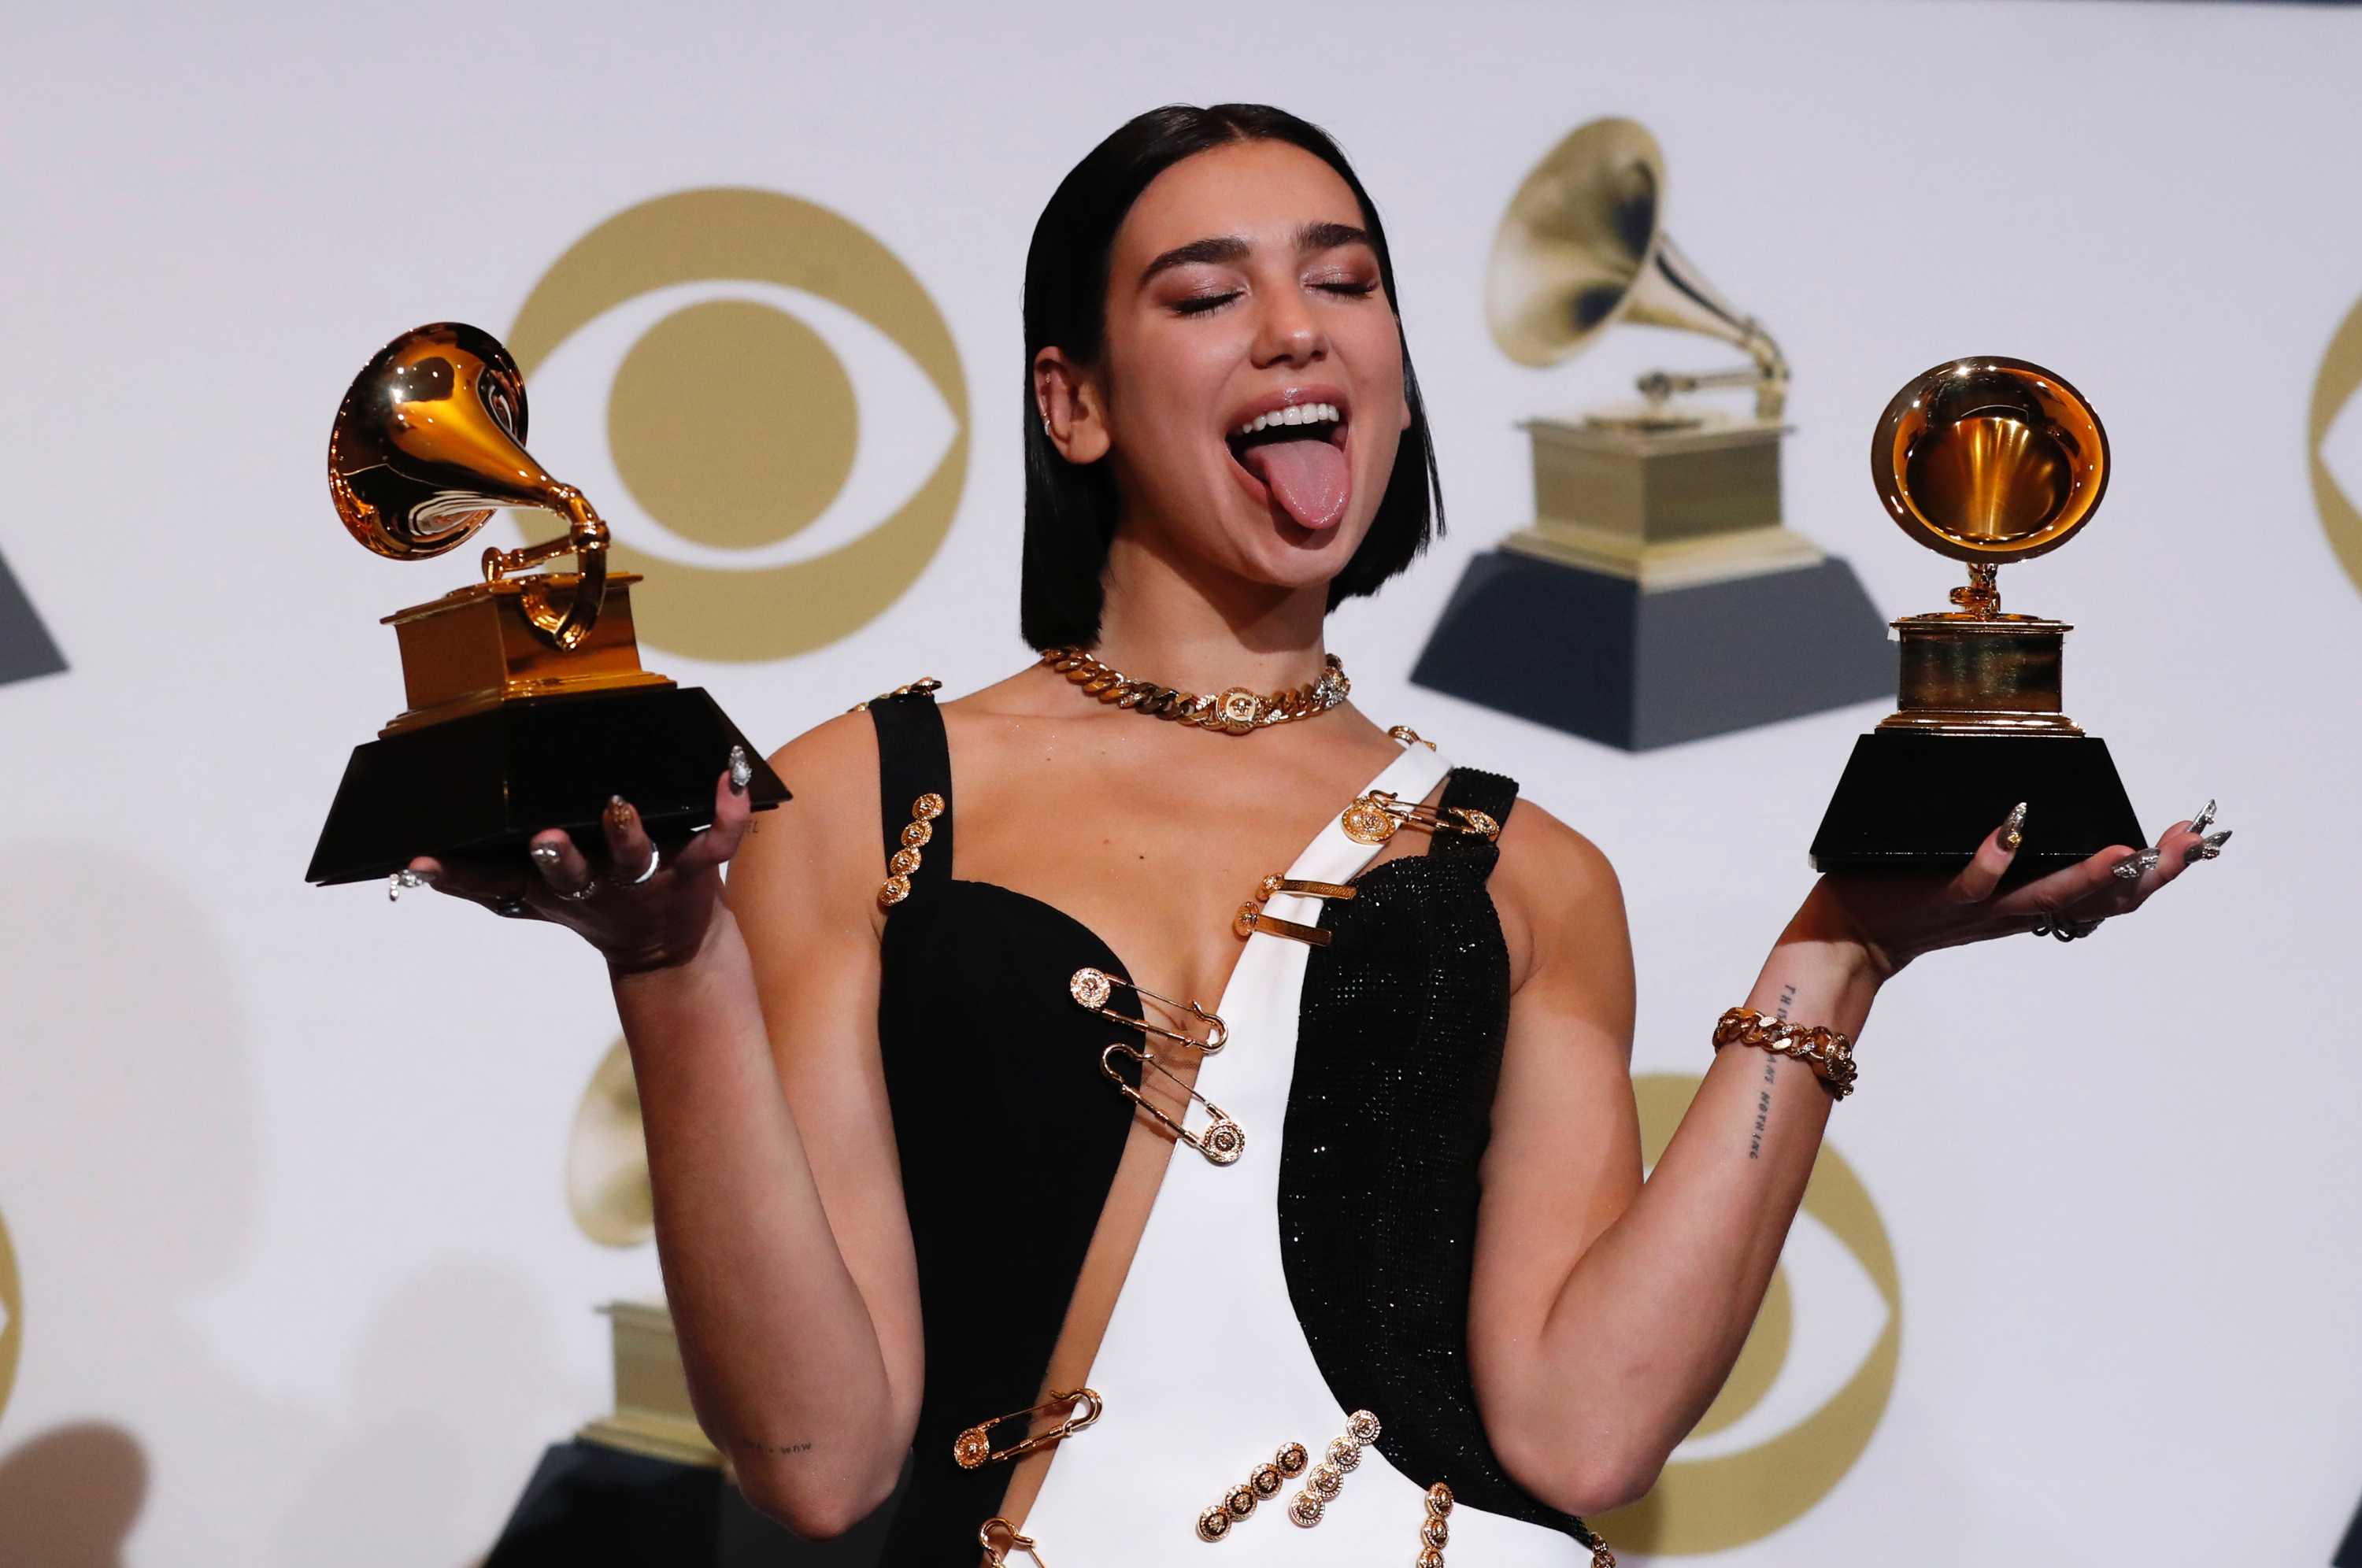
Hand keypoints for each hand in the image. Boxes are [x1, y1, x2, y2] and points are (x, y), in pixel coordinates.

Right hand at [400, 744, 760, 974]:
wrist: (673, 952)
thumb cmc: (595, 907)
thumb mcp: (533, 901)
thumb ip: (481, 881)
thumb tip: (416, 863)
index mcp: (553, 889)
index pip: (497, 884)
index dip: (459, 878)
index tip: (424, 861)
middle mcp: (598, 887)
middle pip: (573, 875)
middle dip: (557, 859)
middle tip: (544, 837)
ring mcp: (649, 879)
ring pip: (638, 857)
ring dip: (627, 836)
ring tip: (619, 805)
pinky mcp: (697, 870)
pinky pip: (717, 839)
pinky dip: (725, 809)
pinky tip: (726, 776)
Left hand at [1805, 799, 2230, 979]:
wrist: (1851, 938)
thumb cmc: (1908, 896)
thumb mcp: (1973, 872)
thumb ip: (2004, 847)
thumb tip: (2029, 801)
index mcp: (2030, 902)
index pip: (2108, 894)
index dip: (2154, 870)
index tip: (2188, 839)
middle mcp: (2016, 910)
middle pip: (2099, 903)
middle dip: (2149, 873)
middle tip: (2186, 844)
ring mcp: (1980, 907)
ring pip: (2048, 899)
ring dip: (2089, 877)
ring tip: (2125, 852)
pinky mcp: (1937, 899)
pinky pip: (1971, 884)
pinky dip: (1993, 861)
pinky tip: (2011, 831)